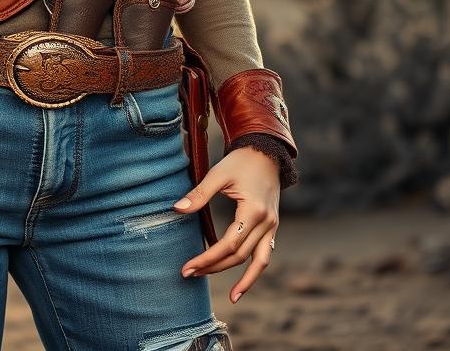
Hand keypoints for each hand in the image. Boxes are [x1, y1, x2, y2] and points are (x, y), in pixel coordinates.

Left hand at [172, 146, 280, 303]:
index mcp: (253, 211)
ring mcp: (272, 226)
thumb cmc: (240, 161)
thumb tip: (176, 209)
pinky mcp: (272, 227)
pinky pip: (265, 254)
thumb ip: (199, 193)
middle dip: (215, 267)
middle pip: (240, 256)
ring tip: (232, 297)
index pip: (228, 245)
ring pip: (258, 261)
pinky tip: (244, 281)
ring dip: (244, 280)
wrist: (265, 153)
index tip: (187, 267)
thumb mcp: (218, 174)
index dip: (207, 258)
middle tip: (190, 273)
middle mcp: (266, 222)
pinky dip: (256, 270)